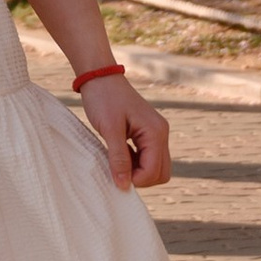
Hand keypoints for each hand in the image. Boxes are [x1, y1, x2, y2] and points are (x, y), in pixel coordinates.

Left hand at [81, 73, 170, 190]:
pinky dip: (136, 162)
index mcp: (156, 132)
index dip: (136, 180)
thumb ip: (118, 158)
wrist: (99, 76)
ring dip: (138, 171)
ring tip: (116, 161)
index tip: (115, 175)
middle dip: (141, 178)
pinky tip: (119, 154)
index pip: (154, 171)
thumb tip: (124, 185)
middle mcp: (161, 133)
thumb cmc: (103, 98)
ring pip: (156, 166)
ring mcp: (156, 133)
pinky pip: (148, 156)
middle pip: (162, 172)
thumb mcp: (109, 129)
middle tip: (117, 171)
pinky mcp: (147, 132)